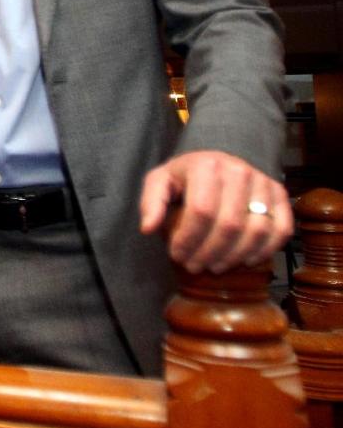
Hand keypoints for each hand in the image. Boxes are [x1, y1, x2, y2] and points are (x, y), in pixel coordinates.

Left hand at [139, 150, 292, 273]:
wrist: (219, 161)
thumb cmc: (187, 176)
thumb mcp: (161, 181)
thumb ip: (152, 202)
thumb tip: (148, 229)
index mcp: (206, 165)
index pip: (201, 211)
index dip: (189, 239)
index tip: (177, 255)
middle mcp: (239, 170)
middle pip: (229, 224)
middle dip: (209, 252)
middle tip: (194, 266)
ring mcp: (263, 182)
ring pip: (256, 230)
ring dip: (234, 257)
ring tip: (215, 266)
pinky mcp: (280, 194)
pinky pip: (281, 229)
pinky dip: (265, 251)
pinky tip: (244, 261)